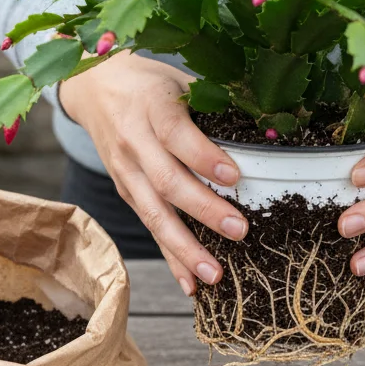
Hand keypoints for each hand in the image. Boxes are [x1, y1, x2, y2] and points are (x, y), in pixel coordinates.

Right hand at [59, 51, 246, 296]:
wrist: (94, 87)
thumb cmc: (151, 84)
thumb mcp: (181, 81)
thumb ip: (216, 105)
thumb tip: (270, 135)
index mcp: (153, 108)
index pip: (177, 135)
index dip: (204, 157)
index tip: (234, 176)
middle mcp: (134, 143)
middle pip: (167, 182)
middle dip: (204, 210)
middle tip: (240, 231)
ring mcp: (126, 173)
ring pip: (155, 215)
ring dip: (185, 249)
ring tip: (215, 274)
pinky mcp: (126, 193)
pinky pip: (151, 228)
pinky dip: (171, 259)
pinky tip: (191, 284)